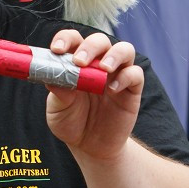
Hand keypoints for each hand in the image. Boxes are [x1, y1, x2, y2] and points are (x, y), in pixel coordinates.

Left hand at [44, 30, 142, 161]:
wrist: (90, 147)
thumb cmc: (71, 122)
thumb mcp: (58, 109)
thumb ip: (58, 92)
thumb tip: (52, 78)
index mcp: (76, 62)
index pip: (73, 39)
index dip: (65, 39)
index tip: (57, 50)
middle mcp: (98, 63)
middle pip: (100, 40)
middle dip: (90, 47)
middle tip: (80, 61)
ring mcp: (116, 75)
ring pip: (124, 50)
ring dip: (114, 55)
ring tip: (104, 69)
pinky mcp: (131, 90)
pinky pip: (135, 74)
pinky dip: (126, 77)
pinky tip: (112, 89)